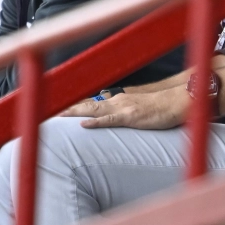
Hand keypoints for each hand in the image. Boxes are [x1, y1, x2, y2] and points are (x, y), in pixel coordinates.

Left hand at [60, 88, 188, 129]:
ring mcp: (123, 108)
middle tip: (46, 111)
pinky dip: (96, 122)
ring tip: (57, 115)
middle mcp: (116, 101)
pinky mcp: (131, 117)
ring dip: (74, 112)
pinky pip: (110, 120)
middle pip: (85, 104)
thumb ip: (122, 104)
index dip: (71, 105)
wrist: (178, 100)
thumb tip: (107, 102)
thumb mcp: (137, 104)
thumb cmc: (161, 105)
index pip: (89, 101)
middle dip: (65, 107)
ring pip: (93, 110)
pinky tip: (84, 124)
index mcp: (117, 100)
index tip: (54, 107)